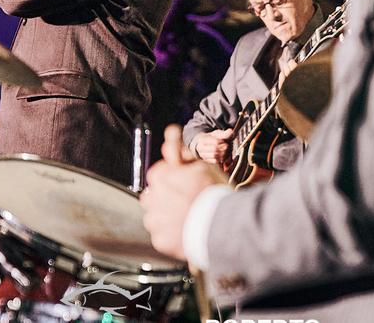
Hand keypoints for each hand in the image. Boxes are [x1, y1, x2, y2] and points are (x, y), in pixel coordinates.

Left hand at [140, 125, 225, 260]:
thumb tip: (170, 132)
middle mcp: (152, 198)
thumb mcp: (202, 166)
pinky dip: (171, 233)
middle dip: (168, 196)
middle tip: (189, 199)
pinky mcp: (160, 241)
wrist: (221, 226)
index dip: (175, 176)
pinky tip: (187, 230)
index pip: (159, 173)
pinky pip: (162, 235)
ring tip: (189, 217)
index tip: (187, 182)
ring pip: (156, 215)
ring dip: (168, 215)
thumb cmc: (213, 193)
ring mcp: (155, 221)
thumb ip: (180, 151)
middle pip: (155, 194)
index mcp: (159, 177)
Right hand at [191, 129, 233, 164]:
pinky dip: (220, 158)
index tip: (224, 141)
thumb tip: (230, 131)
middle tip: (226, 146)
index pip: (215, 142)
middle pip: (215, 149)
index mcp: (203, 139)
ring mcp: (203, 155)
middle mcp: (201, 148)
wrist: (205, 144)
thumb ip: (224, 133)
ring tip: (224, 150)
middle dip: (223, 148)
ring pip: (214, 156)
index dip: (222, 142)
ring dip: (222, 153)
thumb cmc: (212, 138)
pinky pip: (215, 161)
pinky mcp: (206, 160)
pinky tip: (222, 155)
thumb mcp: (217, 133)